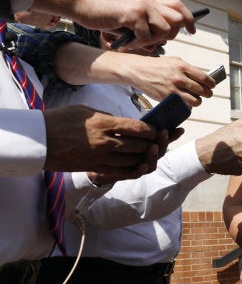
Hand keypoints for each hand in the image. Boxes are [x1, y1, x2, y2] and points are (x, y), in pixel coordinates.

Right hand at [34, 0, 195, 49]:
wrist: (83, 5)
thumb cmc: (105, 14)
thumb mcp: (130, 20)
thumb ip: (145, 27)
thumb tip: (157, 44)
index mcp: (150, 3)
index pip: (178, 7)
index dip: (189, 19)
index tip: (192, 31)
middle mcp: (149, 3)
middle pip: (177, 21)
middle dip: (169, 36)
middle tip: (151, 42)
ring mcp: (142, 8)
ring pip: (165, 30)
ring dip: (152, 41)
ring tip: (136, 43)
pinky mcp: (133, 15)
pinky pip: (146, 36)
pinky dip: (137, 44)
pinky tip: (126, 43)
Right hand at [43, 105, 160, 177]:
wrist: (37, 140)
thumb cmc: (59, 120)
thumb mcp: (85, 111)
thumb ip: (107, 118)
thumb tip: (124, 124)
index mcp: (103, 124)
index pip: (136, 128)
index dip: (151, 130)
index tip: (158, 129)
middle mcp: (104, 142)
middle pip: (138, 146)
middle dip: (153, 144)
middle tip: (162, 141)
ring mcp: (99, 157)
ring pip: (132, 161)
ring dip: (146, 157)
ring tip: (154, 152)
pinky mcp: (93, 168)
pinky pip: (120, 172)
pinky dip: (134, 170)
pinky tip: (141, 166)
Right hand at [120, 56, 214, 106]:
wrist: (139, 71)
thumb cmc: (157, 66)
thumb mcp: (174, 61)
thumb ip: (187, 68)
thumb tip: (201, 76)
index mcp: (183, 67)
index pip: (204, 78)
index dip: (211, 83)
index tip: (212, 85)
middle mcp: (179, 78)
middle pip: (202, 90)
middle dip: (207, 93)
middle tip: (207, 94)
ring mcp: (173, 89)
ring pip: (195, 100)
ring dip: (198, 101)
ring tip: (196, 99)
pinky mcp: (167, 98)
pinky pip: (184, 105)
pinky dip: (187, 105)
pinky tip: (186, 102)